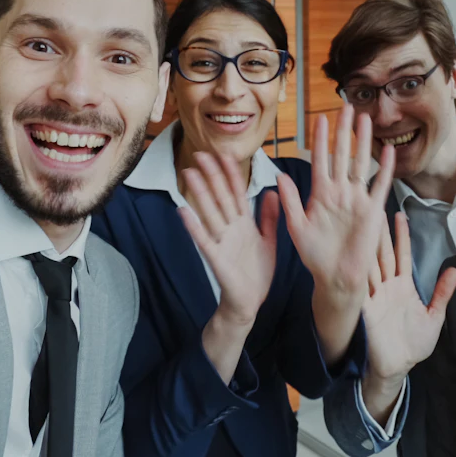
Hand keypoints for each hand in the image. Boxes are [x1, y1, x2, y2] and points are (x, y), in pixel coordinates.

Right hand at [179, 151, 279, 327]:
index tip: (224, 155)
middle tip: (200, 154)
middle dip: (212, 175)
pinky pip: (203, 239)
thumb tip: (272, 192)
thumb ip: (268, 217)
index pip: (237, 193)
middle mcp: (230, 228)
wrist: (249, 302)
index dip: (231, 174)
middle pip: (220, 197)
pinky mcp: (215, 257)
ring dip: (200, 193)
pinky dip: (193, 225)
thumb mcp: (268, 241)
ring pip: (210, 212)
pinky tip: (183, 210)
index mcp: (244, 224)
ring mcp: (221, 241)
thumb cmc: (256, 273)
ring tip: (189, 173)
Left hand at [277, 105, 394, 305]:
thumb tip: (279, 176)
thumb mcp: (296, 227)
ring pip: (361, 163)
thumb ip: (291, 201)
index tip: (320, 118)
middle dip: (343, 131)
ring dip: (363, 142)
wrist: (335, 278)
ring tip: (365, 119)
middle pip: (342, 154)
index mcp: (320, 194)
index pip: (320, 159)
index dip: (320, 139)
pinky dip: (385, 168)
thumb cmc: (314, 256)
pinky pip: (379, 185)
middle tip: (345, 106)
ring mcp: (357, 200)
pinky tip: (387, 150)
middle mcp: (339, 192)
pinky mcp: (372, 211)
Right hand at [362, 211, 455, 399]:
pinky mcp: (364, 308)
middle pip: (382, 253)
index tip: (401, 214)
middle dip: (379, 231)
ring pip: (369, 264)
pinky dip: (356, 271)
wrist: (398, 368)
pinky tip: (353, 255)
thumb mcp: (434, 317)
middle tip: (374, 206)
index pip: (402, 255)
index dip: (402, 236)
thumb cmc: (414, 344)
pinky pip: (360, 286)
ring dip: (366, 244)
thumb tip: (455, 270)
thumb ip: (442, 294)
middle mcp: (386, 286)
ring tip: (362, 223)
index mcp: (403, 286)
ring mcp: (374, 295)